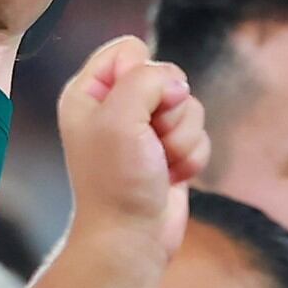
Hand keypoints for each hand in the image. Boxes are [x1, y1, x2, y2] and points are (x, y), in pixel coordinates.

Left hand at [55, 36, 207, 263]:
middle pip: (167, 76)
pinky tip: (171, 176)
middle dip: (170, 110)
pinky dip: (191, 157)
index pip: (128, 48)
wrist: (131, 238)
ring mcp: (143, 130)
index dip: (144, 71)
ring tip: (159, 163)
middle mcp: (114, 107)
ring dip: (182, 138)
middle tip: (150, 139)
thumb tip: (173, 82)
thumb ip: (145, 80)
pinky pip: (199, 134)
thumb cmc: (116, 182)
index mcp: (88, 93)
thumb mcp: (119, 119)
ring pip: (188, 106)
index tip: (136, 106)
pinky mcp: (168, 151)